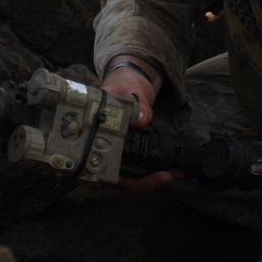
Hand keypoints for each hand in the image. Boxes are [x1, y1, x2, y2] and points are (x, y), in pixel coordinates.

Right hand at [85, 55, 176, 191]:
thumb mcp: (131, 89)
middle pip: (110, 178)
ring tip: (172, 174)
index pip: (88, 163)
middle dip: (138, 183)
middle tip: (164, 176)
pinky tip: (168, 170)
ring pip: (124, 177)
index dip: (101, 178)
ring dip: (147, 179)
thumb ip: (137, 104)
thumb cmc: (123, 82)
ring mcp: (112, 152)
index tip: (120, 180)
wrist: (131, 78)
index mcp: (89, 133)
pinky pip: (134, 169)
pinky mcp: (126, 153)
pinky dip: (149, 172)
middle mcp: (97, 147)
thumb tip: (142, 119)